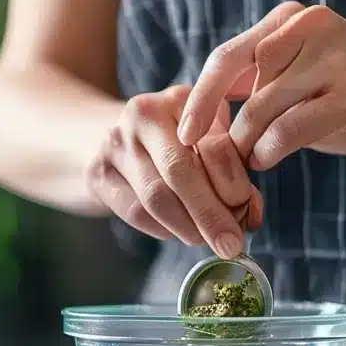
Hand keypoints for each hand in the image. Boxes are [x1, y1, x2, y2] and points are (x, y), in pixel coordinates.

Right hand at [87, 85, 263, 258]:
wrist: (110, 137)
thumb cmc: (174, 143)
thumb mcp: (208, 141)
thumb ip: (233, 171)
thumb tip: (248, 217)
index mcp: (182, 100)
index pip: (213, 145)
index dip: (232, 184)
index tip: (246, 212)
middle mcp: (143, 114)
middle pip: (180, 172)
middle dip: (209, 214)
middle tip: (229, 245)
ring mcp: (114, 142)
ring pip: (156, 197)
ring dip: (186, 228)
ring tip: (204, 240)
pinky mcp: (97, 172)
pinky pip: (135, 212)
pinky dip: (162, 229)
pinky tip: (174, 230)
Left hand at [178, 2, 345, 169]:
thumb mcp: (301, 81)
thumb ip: (259, 87)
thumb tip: (204, 116)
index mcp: (292, 21)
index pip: (227, 57)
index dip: (199, 99)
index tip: (184, 135)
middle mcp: (311, 28)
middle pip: (237, 77)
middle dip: (217, 124)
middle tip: (207, 160)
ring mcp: (335, 58)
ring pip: (262, 104)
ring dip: (246, 142)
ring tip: (248, 162)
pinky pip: (293, 126)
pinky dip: (272, 148)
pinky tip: (268, 159)